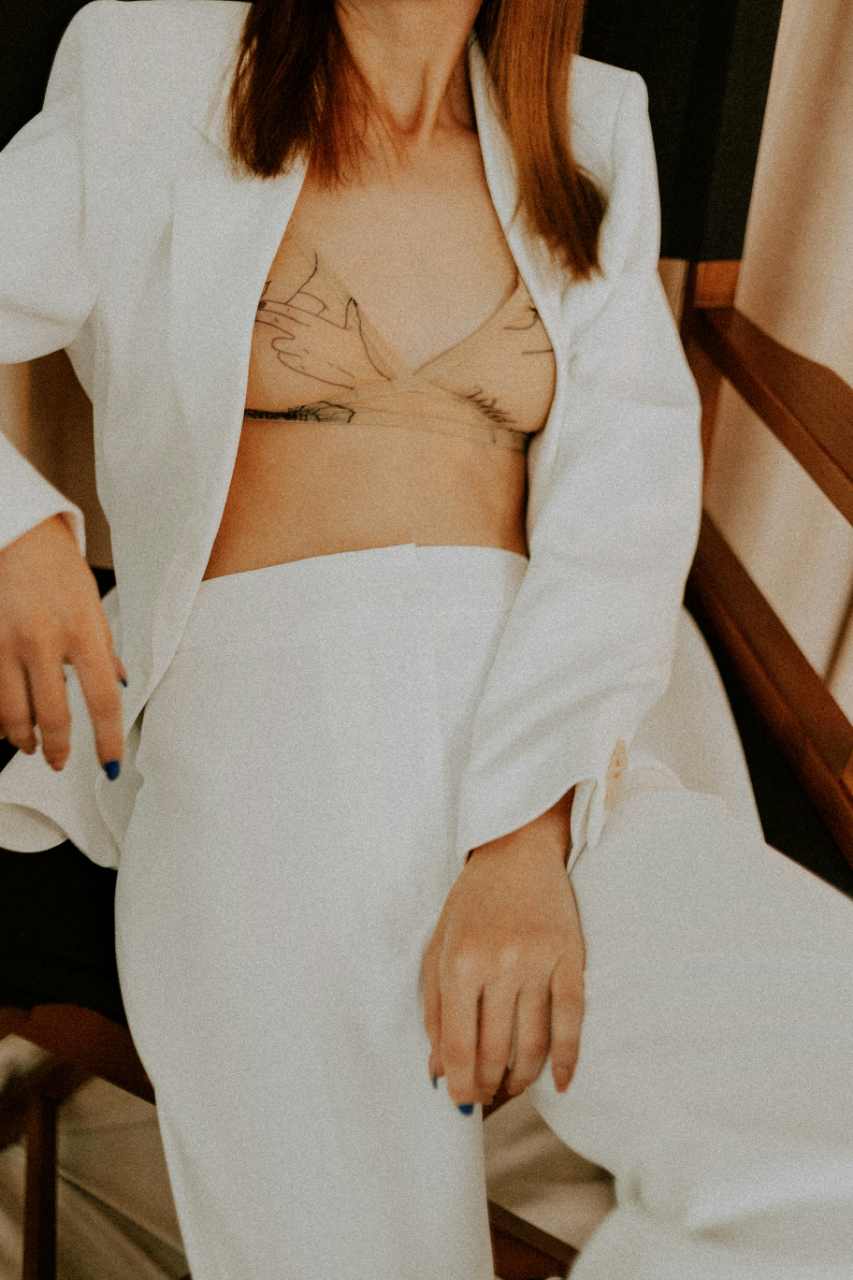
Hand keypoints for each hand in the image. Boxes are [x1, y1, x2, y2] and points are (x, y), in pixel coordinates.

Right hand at [0, 515, 125, 771]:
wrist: (15, 532)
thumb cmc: (57, 568)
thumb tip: (121, 685)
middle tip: (59, 761)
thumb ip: (103, 650)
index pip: (103, 700)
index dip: (107, 740)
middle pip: (52, 717)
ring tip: (29, 745)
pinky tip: (3, 723)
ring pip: (11, 714)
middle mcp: (43, 640)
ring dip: (22, 739)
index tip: (110, 764)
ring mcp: (5, 642)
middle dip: (57, 749)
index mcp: (83, 631)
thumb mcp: (92, 605)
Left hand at [256, 287, 388, 389]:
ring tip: (278, 342)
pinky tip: (286, 355)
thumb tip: (353, 302)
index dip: (272, 306)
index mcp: (314, 321)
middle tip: (253, 314)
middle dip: (263, 316)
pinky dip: (285, 356)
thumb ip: (347, 312)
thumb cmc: (359, 347)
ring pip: (278, 343)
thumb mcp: (353, 325)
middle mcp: (305, 334)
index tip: (261, 303)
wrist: (361, 369)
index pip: (287, 310)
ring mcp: (303, 351)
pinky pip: (286, 359)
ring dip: (278, 342)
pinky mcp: (304, 366)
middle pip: (277, 322)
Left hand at [423, 792, 583, 1107]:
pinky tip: (559, 1082)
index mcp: (458, 962)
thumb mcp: (440, 946)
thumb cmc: (473, 901)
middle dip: (489, 1085)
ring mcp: (538, 962)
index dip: (460, 1083)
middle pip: (496, 1050)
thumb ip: (435, 1009)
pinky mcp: (570, 958)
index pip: (458, 1045)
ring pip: (533, 1043)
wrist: (518, 850)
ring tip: (513, 1087)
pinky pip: (570, 1020)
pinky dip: (566, 1058)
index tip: (461, 1102)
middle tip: (486, 1097)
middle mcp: (498, 965)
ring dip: (523, 1077)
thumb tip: (438, 1069)